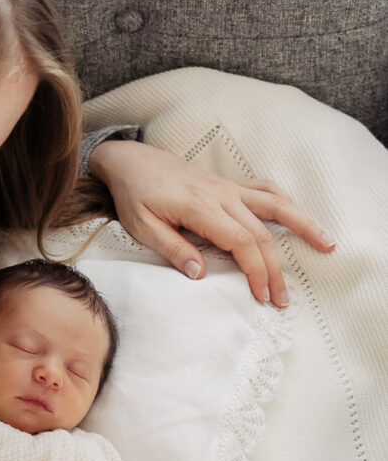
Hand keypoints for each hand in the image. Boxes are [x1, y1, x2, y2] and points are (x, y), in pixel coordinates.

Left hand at [91, 138, 334, 307]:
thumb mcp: (142, 228)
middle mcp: (221, 195)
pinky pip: (264, 189)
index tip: (261, 295)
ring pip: (275, 205)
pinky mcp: (228, 184)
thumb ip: (172, 249)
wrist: (132, 161)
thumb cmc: (135, 196)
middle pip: (261, 233)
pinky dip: (285, 201)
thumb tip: (199, 273)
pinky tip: (299, 216)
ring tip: (327, 243)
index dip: (255, 271)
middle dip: (276, 268)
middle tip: (283, 299)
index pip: (240, 242)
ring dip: (303, 224)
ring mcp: (228, 187)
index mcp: (200, 208)